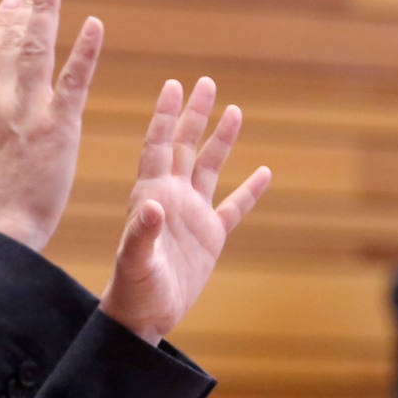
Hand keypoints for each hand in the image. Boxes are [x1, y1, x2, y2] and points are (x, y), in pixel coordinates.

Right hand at [0, 0, 103, 250]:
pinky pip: (73, 80)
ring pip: (36, 49)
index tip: (13, 0)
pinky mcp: (57, 127)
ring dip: (46, 10)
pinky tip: (93, 25)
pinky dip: (84, 50)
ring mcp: (26, 111)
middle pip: (11, 42)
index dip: (2, 24)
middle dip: (27, 5)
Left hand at [100, 78, 271, 344]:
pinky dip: (249, 190)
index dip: (165, 116)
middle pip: (185, 146)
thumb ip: (141, 233)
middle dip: (194, 114)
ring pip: (209, 168)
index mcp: (150, 194)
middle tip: (205, 82)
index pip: (158, 146)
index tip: (173, 85)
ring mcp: (192, 215)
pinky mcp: (210, 237)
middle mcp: (172, 197)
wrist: (145, 315)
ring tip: (235, 110)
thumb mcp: (135, 261)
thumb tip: (152, 205)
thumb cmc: (133, 288)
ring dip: (221, 141)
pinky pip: (234, 207)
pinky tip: (264, 171)